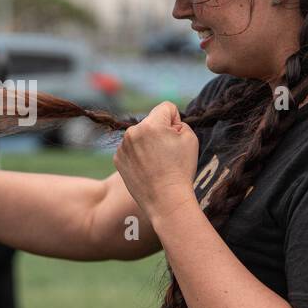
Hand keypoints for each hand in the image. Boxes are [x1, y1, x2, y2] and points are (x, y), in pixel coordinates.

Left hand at [113, 101, 198, 220]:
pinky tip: (147, 169)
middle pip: (151, 122)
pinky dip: (139, 156)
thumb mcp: (190, 139)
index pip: (166, 107)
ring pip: (140, 135)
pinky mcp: (117, 159)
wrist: (165, 200)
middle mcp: (133, 132)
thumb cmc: (181, 170)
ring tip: (157, 164)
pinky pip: (131, 149)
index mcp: (151, 124)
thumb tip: (168, 122)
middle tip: (168, 154)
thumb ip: (179, 123)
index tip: (176, 137)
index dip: (176, 120)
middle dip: (160, 132)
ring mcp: (123, 146)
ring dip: (148, 144)